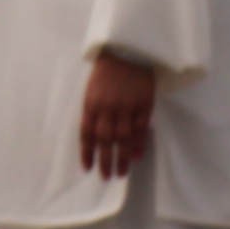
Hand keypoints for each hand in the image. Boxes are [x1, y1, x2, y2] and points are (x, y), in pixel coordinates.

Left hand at [77, 51, 157, 180]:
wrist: (127, 51)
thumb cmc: (106, 73)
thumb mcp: (92, 90)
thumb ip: (93, 112)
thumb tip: (94, 138)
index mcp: (91, 103)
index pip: (86, 133)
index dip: (87, 152)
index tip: (88, 168)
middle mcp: (107, 107)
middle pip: (105, 139)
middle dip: (104, 161)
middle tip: (106, 177)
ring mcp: (126, 106)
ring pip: (123, 137)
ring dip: (122, 157)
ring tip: (121, 173)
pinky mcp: (143, 104)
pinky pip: (140, 128)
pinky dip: (138, 144)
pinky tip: (136, 156)